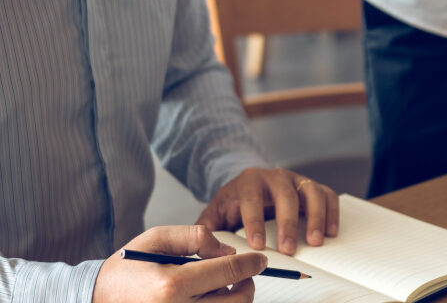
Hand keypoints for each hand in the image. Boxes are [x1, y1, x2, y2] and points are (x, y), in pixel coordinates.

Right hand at [93, 225, 267, 302]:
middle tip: (243, 273)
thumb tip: (227, 250)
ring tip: (220, 286)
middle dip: (247, 284)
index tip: (261, 259)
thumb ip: (195, 237)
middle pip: (238, 301)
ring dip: (234, 299)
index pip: (229, 272)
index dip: (251, 263)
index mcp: (171, 285)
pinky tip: (209, 297)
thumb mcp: (156, 238)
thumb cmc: (126, 269)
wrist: (98, 300)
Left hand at [196, 168, 338, 254]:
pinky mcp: (311, 187)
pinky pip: (327, 195)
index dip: (255, 222)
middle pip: (285, 195)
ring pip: (311, 192)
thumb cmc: (234, 203)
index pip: (251, 199)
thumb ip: (207, 229)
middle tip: (288, 250)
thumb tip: (204, 248)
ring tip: (315, 242)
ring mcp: (296, 180)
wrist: (249, 184)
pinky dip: (332, 213)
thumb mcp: (216, 212)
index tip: (258, 245)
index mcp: (248, 181)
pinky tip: (331, 233)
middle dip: (287, 224)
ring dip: (315, 218)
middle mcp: (275, 176)